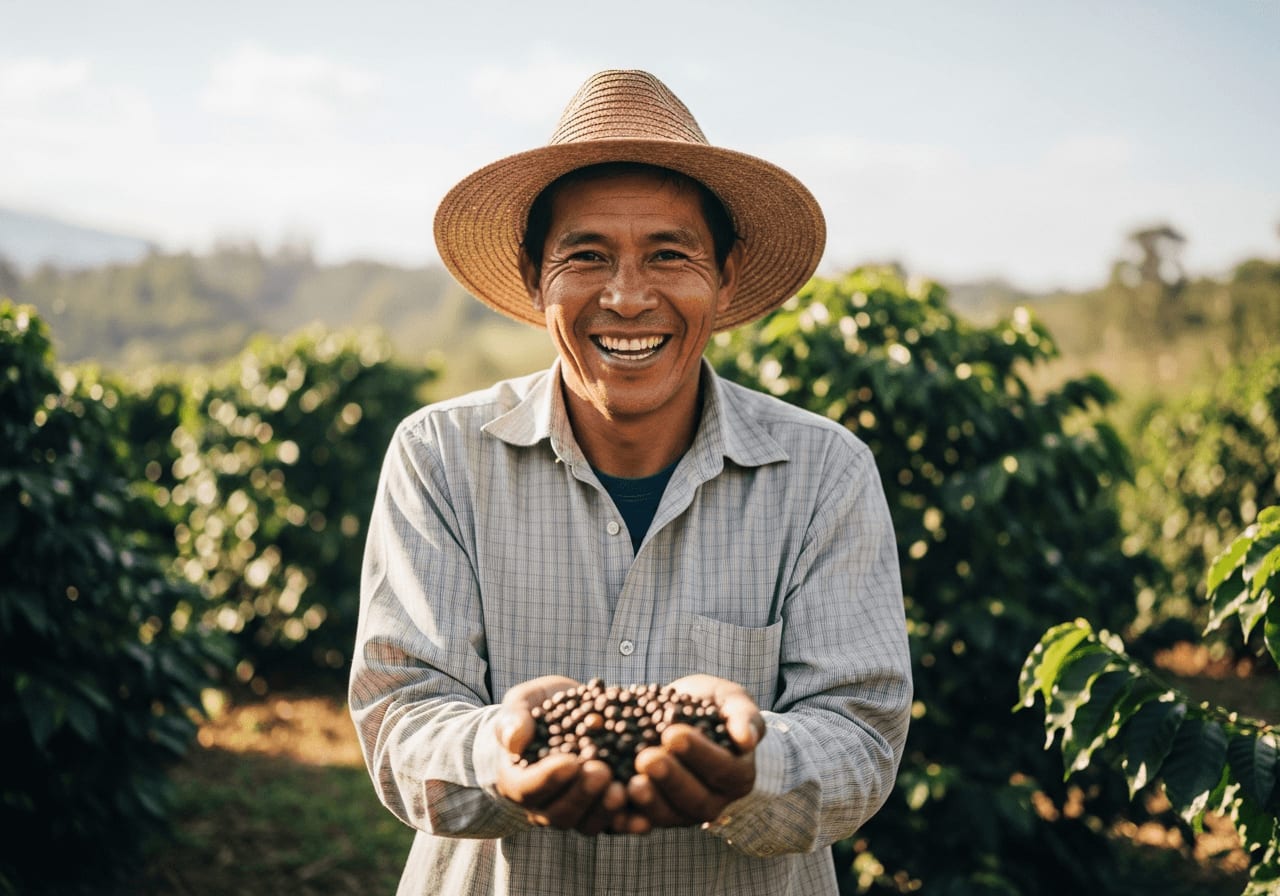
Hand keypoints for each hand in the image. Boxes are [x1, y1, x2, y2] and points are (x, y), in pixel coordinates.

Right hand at [493, 675, 626, 835]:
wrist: (562, 719)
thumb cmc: (536, 711)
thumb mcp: (521, 704)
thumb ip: (514, 719)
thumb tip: (514, 741)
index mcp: (517, 781)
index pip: (528, 788)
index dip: (548, 779)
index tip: (570, 762)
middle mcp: (543, 805)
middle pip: (559, 812)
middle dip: (582, 794)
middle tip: (601, 772)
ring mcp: (573, 811)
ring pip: (586, 823)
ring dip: (605, 810)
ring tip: (623, 790)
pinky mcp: (601, 810)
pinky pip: (613, 825)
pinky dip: (629, 822)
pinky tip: (646, 816)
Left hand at [620, 674, 763, 832]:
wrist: (682, 714)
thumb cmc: (712, 705)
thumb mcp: (731, 699)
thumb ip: (743, 715)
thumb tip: (747, 739)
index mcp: (737, 775)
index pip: (723, 770)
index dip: (700, 755)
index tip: (674, 734)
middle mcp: (714, 800)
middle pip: (696, 800)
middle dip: (670, 780)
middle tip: (646, 758)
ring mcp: (683, 811)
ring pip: (669, 816)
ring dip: (649, 802)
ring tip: (629, 783)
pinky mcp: (655, 814)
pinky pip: (642, 821)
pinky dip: (627, 817)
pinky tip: (612, 802)